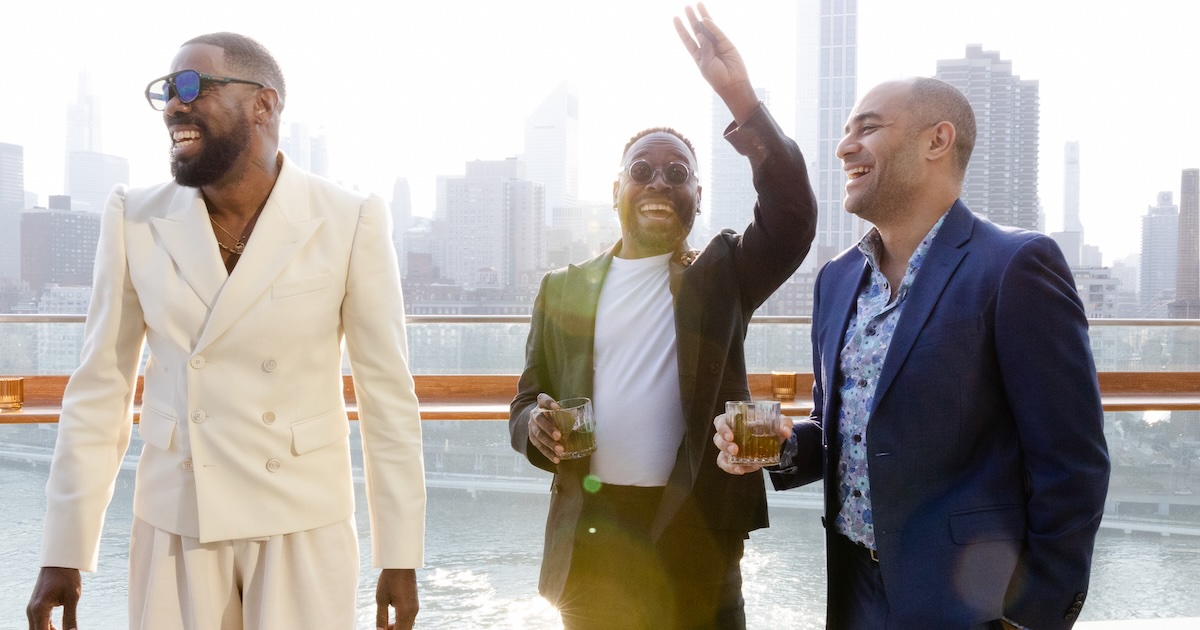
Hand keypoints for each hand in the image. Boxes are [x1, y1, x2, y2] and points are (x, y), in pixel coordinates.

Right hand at [27, 567, 80, 629]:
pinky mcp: (35, 607)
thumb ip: (71, 618)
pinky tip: (59, 628)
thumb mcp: (73, 597)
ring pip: (37, 628)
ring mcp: (32, 609)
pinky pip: (38, 623)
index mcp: (39, 609)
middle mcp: (32, 611)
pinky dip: (47, 627)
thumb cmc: (67, 577)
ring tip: (65, 629)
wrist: (59, 561)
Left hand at [375, 568, 417, 629]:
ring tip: (385, 626)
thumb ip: (381, 617)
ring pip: (408, 626)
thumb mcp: (381, 599)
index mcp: (405, 612)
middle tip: (382, 629)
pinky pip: (409, 619)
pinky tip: (392, 620)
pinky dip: (401, 622)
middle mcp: (413, 611)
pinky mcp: (414, 604)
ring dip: (398, 628)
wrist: (401, 563)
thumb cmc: (389, 579)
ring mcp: (415, 608)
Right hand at [528, 393, 566, 463]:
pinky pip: (539, 447)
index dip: (548, 402)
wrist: (538, 421)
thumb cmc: (554, 415)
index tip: (557, 407)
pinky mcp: (532, 438)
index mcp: (541, 404)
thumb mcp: (559, 411)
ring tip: (560, 450)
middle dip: (549, 428)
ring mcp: (532, 426)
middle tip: (559, 436)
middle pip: (539, 419)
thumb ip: (571, 414)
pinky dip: (548, 453)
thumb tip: (592, 423)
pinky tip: (556, 459)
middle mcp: (534, 414)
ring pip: (538, 435)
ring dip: (549, 443)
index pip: (542, 399)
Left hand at [673, 3, 757, 122]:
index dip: (681, 29)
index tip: (675, 18)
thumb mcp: (706, 65)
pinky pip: (718, 33)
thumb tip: (700, 33)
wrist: (733, 84)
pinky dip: (712, 26)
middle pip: (697, 30)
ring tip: (697, 4)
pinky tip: (706, 19)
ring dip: (702, 16)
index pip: (687, 40)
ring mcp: (717, 45)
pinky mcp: (726, 43)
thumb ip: (704, 49)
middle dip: (692, 19)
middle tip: (687, 7)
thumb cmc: (717, 78)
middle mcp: (706, 48)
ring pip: (708, 28)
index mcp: (698, 55)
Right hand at [713, 412, 792, 474]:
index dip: (722, 428)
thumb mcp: (780, 422)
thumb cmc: (772, 426)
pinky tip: (741, 470)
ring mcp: (730, 448)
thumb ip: (784, 424)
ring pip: (721, 454)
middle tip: (735, 450)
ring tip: (739, 466)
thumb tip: (785, 432)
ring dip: (728, 461)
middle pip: (718, 438)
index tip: (731, 436)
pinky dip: (731, 469)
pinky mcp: (734, 459)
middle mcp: (730, 433)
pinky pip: (726, 465)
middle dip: (724, 445)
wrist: (775, 440)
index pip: (720, 422)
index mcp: (735, 420)